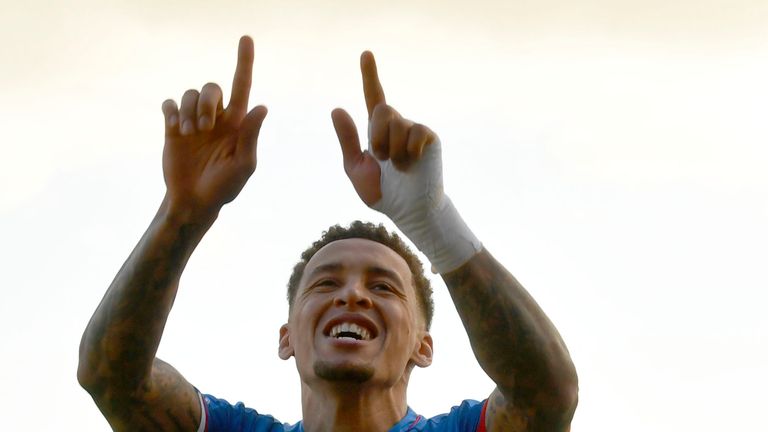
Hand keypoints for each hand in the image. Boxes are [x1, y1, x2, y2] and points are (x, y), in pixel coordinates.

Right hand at [161, 36, 267, 217]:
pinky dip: (171, 111)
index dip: (245, 61)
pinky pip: (170, 104)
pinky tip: (175, 128)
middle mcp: (217, 118)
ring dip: (189, 111)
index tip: (246, 39)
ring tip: (189, 134)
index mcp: (237, 123)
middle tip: (205, 127)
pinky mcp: (173, 127)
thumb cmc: (225, 187)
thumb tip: (262, 106)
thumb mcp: (243, 165)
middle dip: (207, 102)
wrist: (194, 200)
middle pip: (212, 87)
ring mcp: (194, 122)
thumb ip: (251, 136)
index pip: (243, 86)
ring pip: (190, 94)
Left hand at [331, 51, 439, 210]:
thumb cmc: (383, 192)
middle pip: (381, 109)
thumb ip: (347, 140)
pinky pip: (414, 133)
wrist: (407, 210)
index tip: (366, 53)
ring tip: (400, 166)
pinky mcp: (429, 137)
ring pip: (396, 123)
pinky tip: (413, 166)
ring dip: (393, 150)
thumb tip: (336, 108)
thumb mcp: (356, 167)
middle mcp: (397, 125)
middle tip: (383, 160)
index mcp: (377, 130)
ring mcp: (414, 129)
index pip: (373, 97)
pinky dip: (408, 154)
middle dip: (377, 138)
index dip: (369, 75)